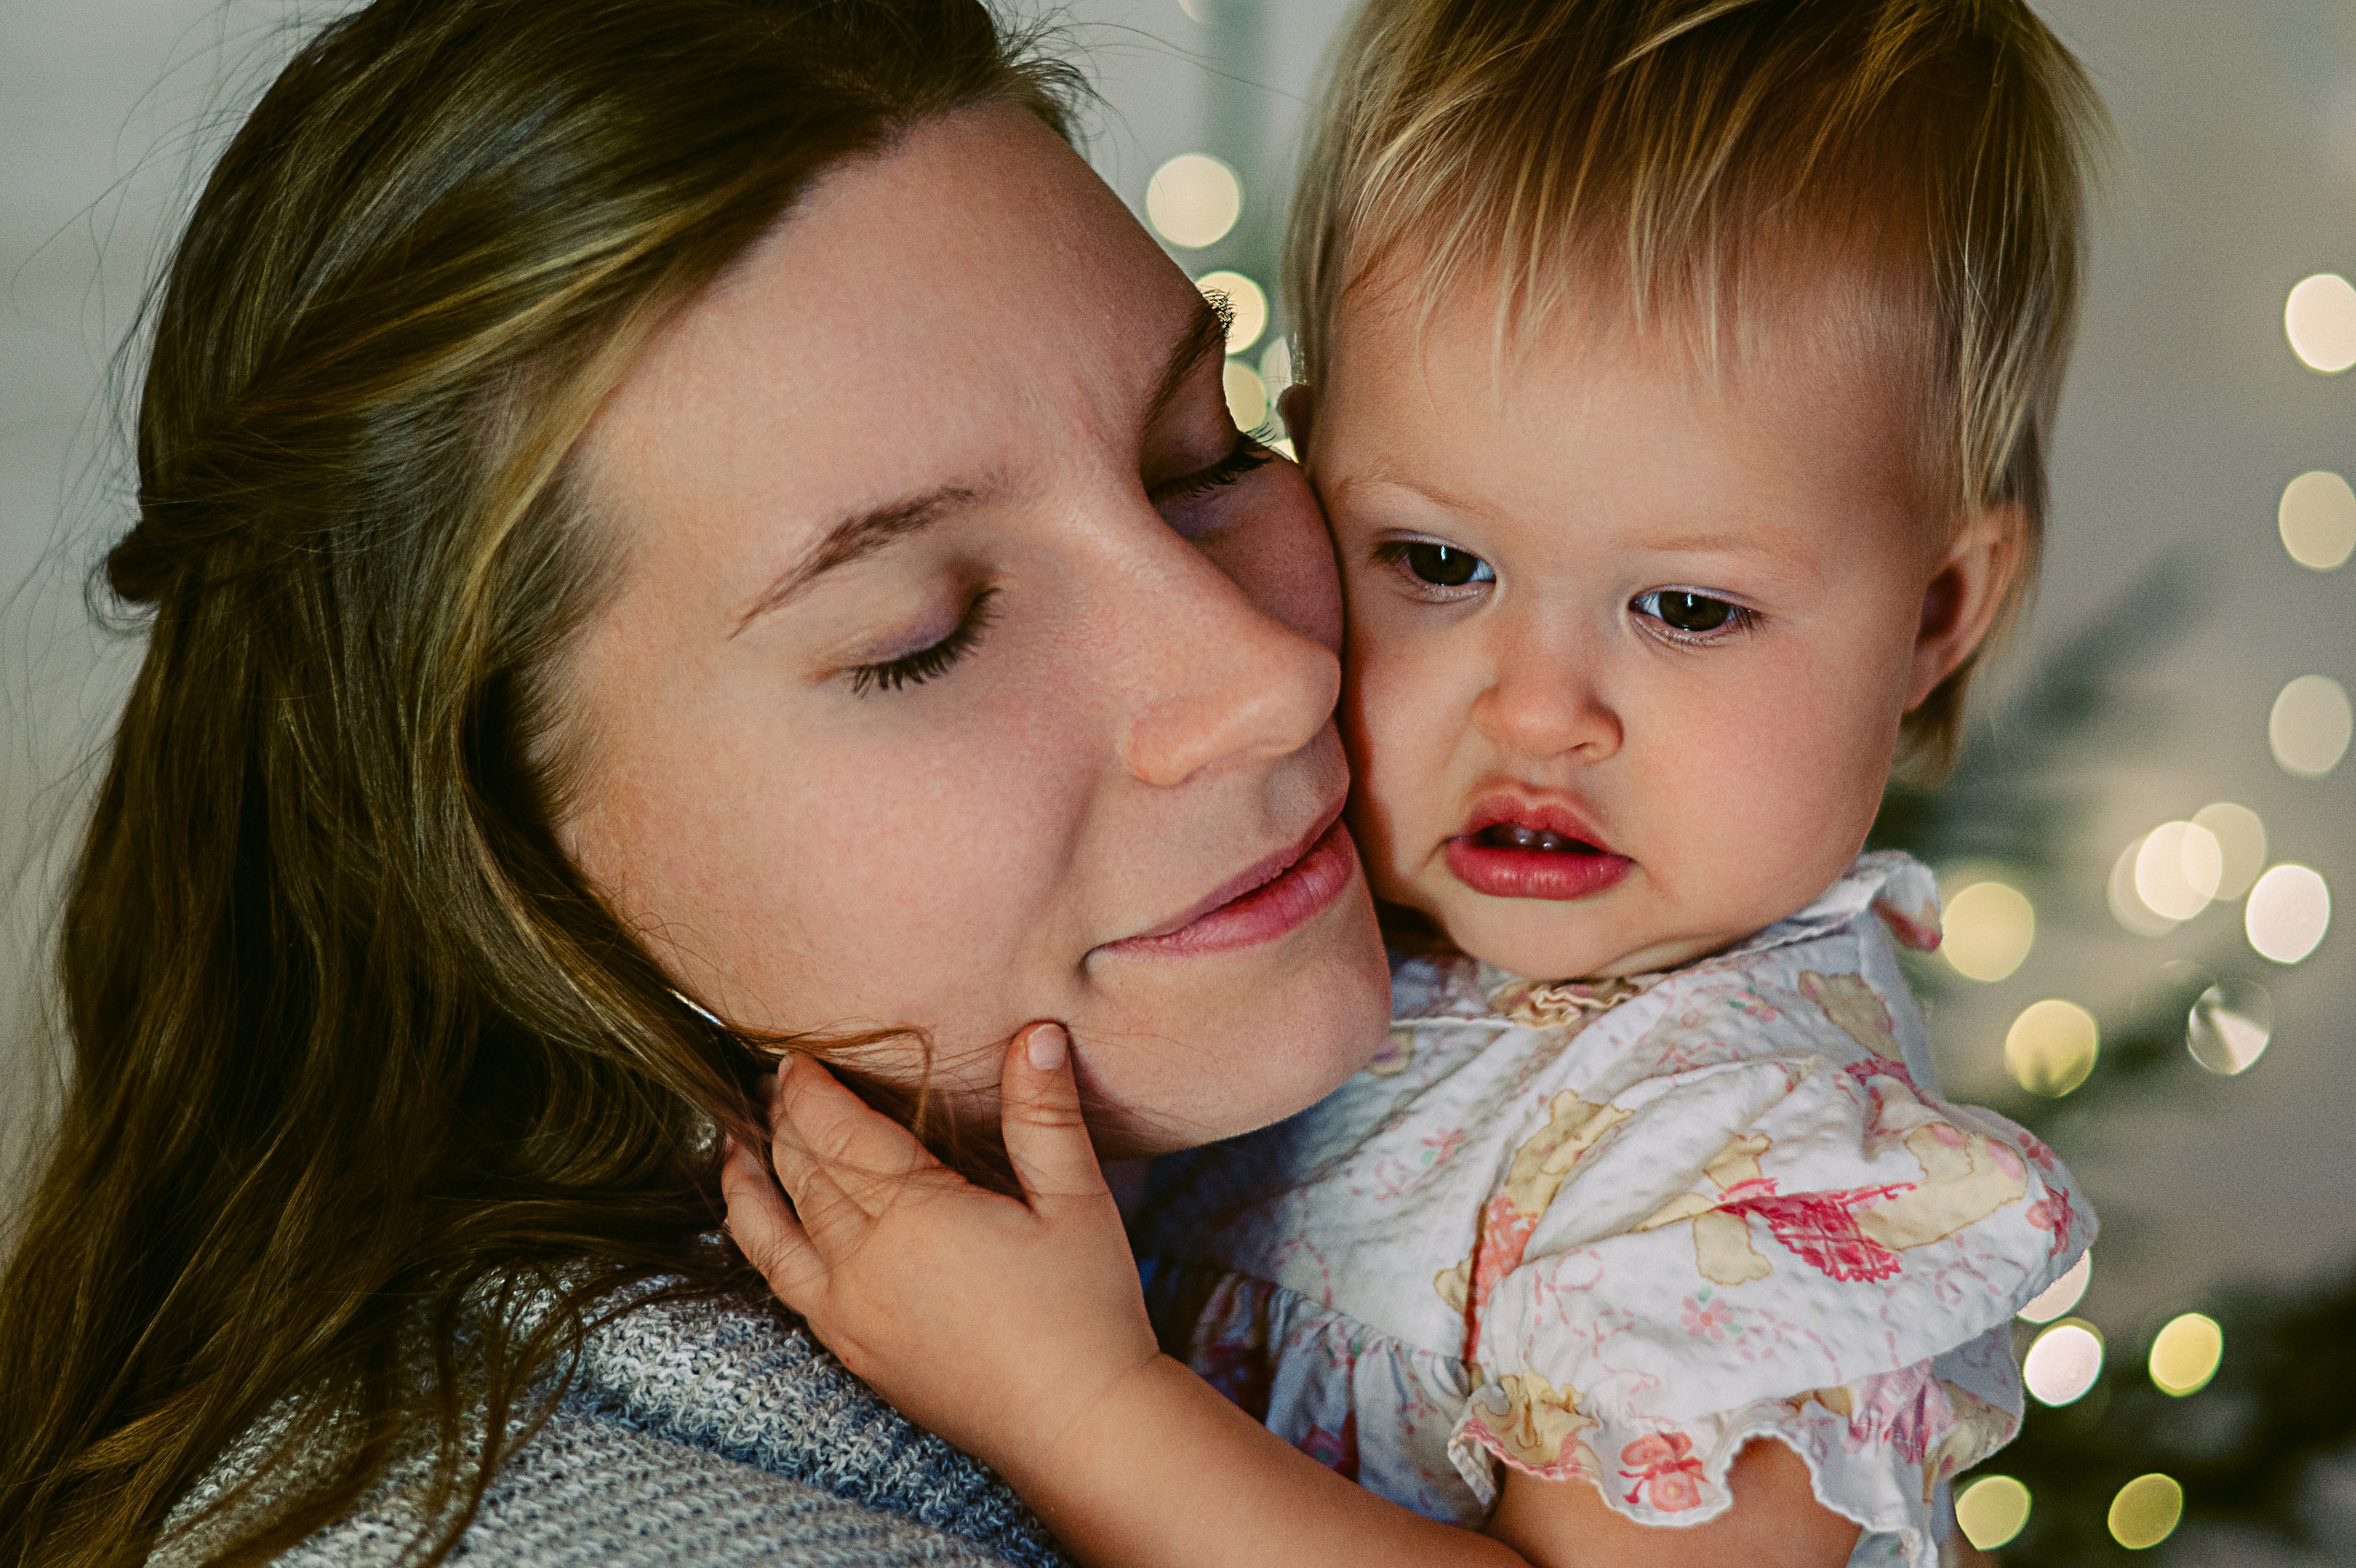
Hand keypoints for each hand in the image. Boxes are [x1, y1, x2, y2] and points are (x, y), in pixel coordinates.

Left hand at [721, 1023, 1160, 1489]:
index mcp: (916, 1215)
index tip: (795, 1055)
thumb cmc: (1086, 1312)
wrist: (1076, 1426)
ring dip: (749, 1181)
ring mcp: (850, 1314)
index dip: (811, 1089)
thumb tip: (1036, 1031)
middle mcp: (864, 1264)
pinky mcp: (853, 1352)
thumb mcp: (1076, 1201)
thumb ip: (1044, 1114)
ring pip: (773, 1232)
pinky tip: (761, 1230)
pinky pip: (782, 1286)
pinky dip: (758, 1244)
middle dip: (781, 1120)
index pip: (840, 1132)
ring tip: (733, 1145)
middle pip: (801, 1172)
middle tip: (771, 1079)